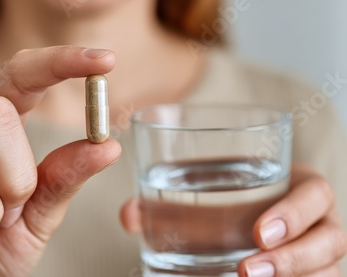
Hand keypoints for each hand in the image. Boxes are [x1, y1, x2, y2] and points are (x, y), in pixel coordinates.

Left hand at [120, 164, 346, 276]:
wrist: (244, 225)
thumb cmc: (228, 203)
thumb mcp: (203, 197)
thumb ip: (167, 205)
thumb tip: (129, 215)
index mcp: (297, 188)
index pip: (315, 193)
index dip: (294, 212)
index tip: (257, 233)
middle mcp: (317, 223)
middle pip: (329, 239)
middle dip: (292, 256)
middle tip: (247, 269)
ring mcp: (318, 254)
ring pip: (328, 271)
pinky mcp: (311, 274)